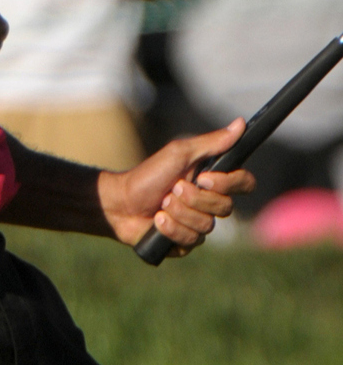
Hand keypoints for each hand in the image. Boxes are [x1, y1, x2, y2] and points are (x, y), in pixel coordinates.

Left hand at [99, 119, 255, 255]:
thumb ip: (211, 142)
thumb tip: (241, 123)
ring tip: (161, 204)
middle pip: (225, 207)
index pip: (244, 183)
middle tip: (172, 189)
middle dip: (194, 198)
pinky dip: (171, 228)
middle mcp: (210, 202)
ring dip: (179, 212)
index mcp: (212, 179)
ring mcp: (199, 223)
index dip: (229, 184)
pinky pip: (191, 241)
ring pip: (206, 226)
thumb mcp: (179, 154)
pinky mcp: (186, 242)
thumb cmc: (148, 175)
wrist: (121, 203)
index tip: (204, 178)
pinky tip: (157, 221)